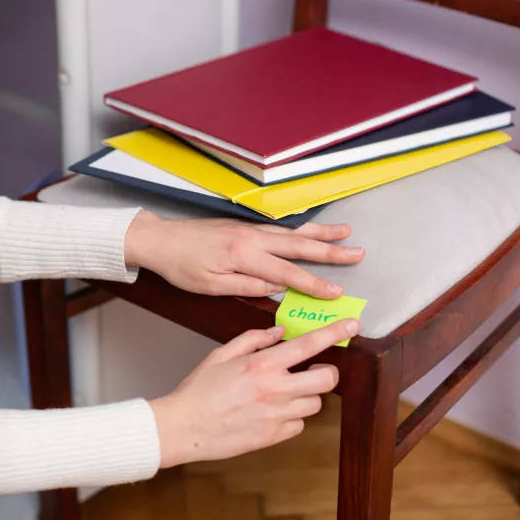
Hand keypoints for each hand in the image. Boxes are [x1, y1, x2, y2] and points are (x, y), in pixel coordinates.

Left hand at [124, 211, 364, 298]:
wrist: (161, 238)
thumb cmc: (182, 266)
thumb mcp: (211, 286)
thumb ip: (245, 286)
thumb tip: (276, 289)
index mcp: (244, 256)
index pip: (287, 273)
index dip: (314, 283)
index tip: (338, 291)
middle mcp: (251, 239)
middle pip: (297, 247)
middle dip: (330, 251)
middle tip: (358, 254)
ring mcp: (249, 230)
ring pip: (291, 234)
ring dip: (320, 235)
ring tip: (346, 233)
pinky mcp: (244, 228)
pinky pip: (279, 230)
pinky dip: (300, 230)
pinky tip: (311, 232)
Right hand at [148, 318, 356, 468]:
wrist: (184, 427)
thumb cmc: (198, 390)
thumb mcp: (221, 355)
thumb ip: (252, 340)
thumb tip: (278, 332)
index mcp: (262, 365)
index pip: (309, 345)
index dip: (334, 333)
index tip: (350, 326)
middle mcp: (275, 389)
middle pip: (327, 379)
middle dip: (326, 372)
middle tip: (313, 370)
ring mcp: (277, 416)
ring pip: (316, 404)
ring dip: (307, 396)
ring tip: (285, 392)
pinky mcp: (274, 437)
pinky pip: (298, 424)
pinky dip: (292, 417)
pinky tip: (273, 412)